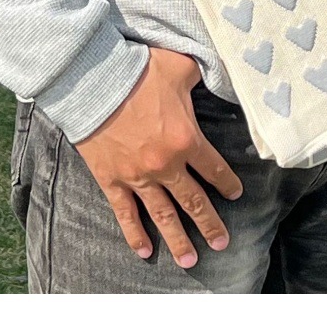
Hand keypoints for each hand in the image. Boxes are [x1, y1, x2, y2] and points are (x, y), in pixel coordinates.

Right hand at [74, 46, 242, 268]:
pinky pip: (125, 213)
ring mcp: (138, 177)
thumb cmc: (138, 70)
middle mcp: (166, 166)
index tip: (234, 194)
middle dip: (210, 225)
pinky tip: (144, 251)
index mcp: (187, 140)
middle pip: (194, 202)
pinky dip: (135, 234)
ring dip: (178, 240)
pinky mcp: (112, 180)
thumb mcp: (178, 65)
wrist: (92, 80)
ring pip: (163, 216)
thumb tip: (218, 67)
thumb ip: (200, 73)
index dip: (227, 183)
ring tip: (190, 261)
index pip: (215, 169)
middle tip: (221, 243)